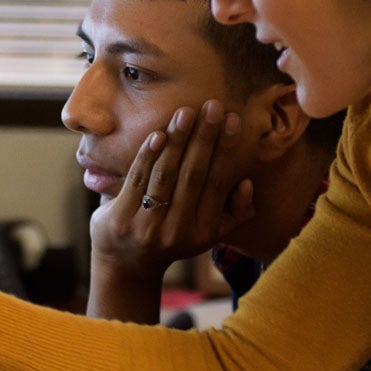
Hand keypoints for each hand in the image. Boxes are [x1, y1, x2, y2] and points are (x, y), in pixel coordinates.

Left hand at [91, 99, 254, 281]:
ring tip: (186, 112)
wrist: (126, 264)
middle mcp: (179, 230)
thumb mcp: (208, 233)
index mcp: (205, 232)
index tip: (233, 119)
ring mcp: (149, 226)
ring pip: (167, 174)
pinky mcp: (122, 218)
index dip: (227, 149)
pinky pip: (138, 180)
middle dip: (205, 137)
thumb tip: (248, 183)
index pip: (219, 182)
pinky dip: (148, 155)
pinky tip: (158, 134)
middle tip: (212, 105)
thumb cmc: (172, 237)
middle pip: (195, 175)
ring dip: (178, 141)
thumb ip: (232, 211)